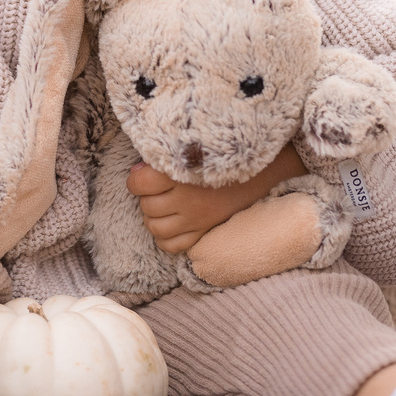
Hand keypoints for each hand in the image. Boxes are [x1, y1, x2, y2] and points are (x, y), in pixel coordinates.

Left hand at [128, 145, 306, 254]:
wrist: (260, 169)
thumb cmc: (220, 154)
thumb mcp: (191, 148)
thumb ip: (161, 156)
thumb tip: (135, 171)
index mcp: (182, 174)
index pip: (140, 183)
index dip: (136, 180)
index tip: (141, 175)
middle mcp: (188, 200)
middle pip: (147, 207)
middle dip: (146, 198)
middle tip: (157, 189)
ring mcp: (197, 219)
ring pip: (155, 228)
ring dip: (153, 217)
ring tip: (163, 206)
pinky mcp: (204, 232)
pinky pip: (171, 246)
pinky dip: (165, 238)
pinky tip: (171, 223)